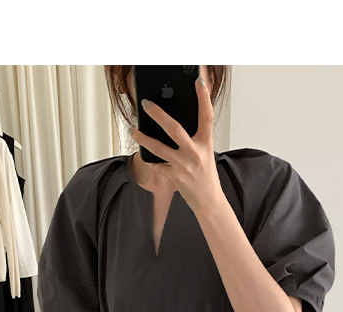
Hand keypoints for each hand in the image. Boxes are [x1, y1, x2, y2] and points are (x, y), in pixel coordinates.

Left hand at [130, 75, 223, 213]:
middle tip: (146, 104)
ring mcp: (184, 165)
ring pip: (159, 148)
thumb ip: (195, 137)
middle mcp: (195, 152)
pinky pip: (157, 165)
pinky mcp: (175, 177)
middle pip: (174, 128)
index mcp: (205, 143)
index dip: (204, 97)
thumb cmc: (205, 174)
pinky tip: (146, 155)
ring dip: (143, 138)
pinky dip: (150, 160)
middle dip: (158, 114)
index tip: (199, 79)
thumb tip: (176, 120)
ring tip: (134, 130)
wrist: (208, 201)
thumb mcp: (205, 152)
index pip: (206, 115)